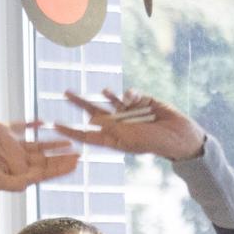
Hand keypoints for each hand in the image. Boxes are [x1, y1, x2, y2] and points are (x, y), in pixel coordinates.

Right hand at [0, 121, 80, 191]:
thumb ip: (13, 183)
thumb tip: (31, 184)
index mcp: (18, 173)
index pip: (45, 172)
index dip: (61, 168)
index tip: (77, 163)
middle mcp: (18, 160)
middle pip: (45, 159)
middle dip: (62, 156)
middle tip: (81, 151)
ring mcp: (12, 146)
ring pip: (38, 144)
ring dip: (53, 142)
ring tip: (69, 139)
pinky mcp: (3, 131)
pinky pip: (22, 127)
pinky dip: (33, 124)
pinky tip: (44, 122)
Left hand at [53, 89, 204, 161]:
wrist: (179, 135)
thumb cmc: (155, 142)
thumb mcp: (131, 137)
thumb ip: (113, 127)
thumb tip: (93, 120)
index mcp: (113, 139)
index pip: (87, 135)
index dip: (71, 130)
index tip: (54, 125)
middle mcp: (118, 125)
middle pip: (94, 113)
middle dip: (80, 103)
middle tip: (65, 93)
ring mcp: (129, 113)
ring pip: (110, 101)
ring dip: (103, 95)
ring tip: (101, 90)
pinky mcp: (140, 101)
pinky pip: (128, 95)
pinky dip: (128, 95)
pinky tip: (130, 98)